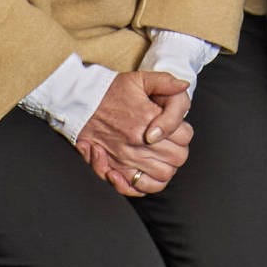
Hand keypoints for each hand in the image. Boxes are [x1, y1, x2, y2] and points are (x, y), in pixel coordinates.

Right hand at [76, 70, 192, 194]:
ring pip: (162, 176)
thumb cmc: (111, 91)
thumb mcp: (140, 79)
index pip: (185, 136)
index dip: (184, 132)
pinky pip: (137, 187)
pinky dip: (146, 185)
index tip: (177, 128)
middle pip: (177, 157)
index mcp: (148, 119)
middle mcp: (138, 142)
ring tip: (161, 158)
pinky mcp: (113, 168)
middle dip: (178, 150)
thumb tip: (184, 86)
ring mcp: (126, 158)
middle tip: (170, 143)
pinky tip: (146, 174)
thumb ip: (166, 81)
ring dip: (166, 168)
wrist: (81, 103)